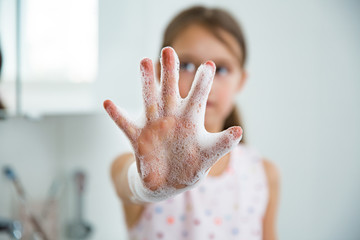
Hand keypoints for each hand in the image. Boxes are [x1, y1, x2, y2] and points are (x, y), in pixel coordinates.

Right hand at [104, 47, 241, 193]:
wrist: (169, 181)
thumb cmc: (191, 164)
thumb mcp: (209, 154)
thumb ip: (223, 143)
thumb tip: (240, 130)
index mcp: (190, 119)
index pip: (197, 96)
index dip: (202, 82)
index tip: (208, 65)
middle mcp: (171, 116)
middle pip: (170, 90)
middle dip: (170, 71)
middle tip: (169, 50)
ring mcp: (153, 125)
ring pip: (149, 99)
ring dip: (146, 82)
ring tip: (144, 62)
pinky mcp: (138, 138)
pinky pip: (125, 124)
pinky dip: (117, 115)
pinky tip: (108, 102)